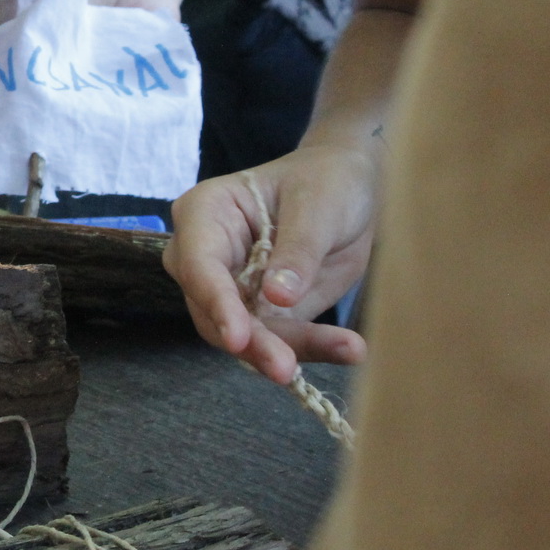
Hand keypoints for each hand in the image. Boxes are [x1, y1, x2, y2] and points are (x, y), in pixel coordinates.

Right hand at [164, 143, 375, 382]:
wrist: (352, 190)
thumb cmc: (326, 181)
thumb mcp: (319, 205)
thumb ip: (298, 250)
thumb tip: (277, 297)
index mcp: (205, 213)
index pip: (198, 264)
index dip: (215, 302)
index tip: (237, 337)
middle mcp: (206, 255)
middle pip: (212, 310)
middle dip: (251, 342)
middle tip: (285, 368)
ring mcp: (231, 288)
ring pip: (244, 335)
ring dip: (286, 351)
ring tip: (346, 350)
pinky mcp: (262, 314)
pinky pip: (277, 341)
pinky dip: (311, 348)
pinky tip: (349, 347)